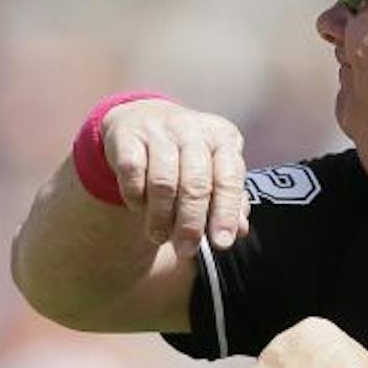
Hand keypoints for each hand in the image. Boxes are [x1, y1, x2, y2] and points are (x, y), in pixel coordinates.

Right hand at [101, 99, 250, 255]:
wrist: (142, 117)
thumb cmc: (185, 154)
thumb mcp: (213, 169)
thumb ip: (229, 199)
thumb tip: (240, 230)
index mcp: (222, 137)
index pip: (229, 178)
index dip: (226, 214)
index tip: (221, 242)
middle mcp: (192, 129)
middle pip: (195, 184)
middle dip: (191, 224)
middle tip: (186, 249)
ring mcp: (158, 130)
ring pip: (163, 183)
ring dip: (161, 217)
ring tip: (160, 237)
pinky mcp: (127, 136)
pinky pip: (132, 174)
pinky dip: (135, 198)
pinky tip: (138, 208)